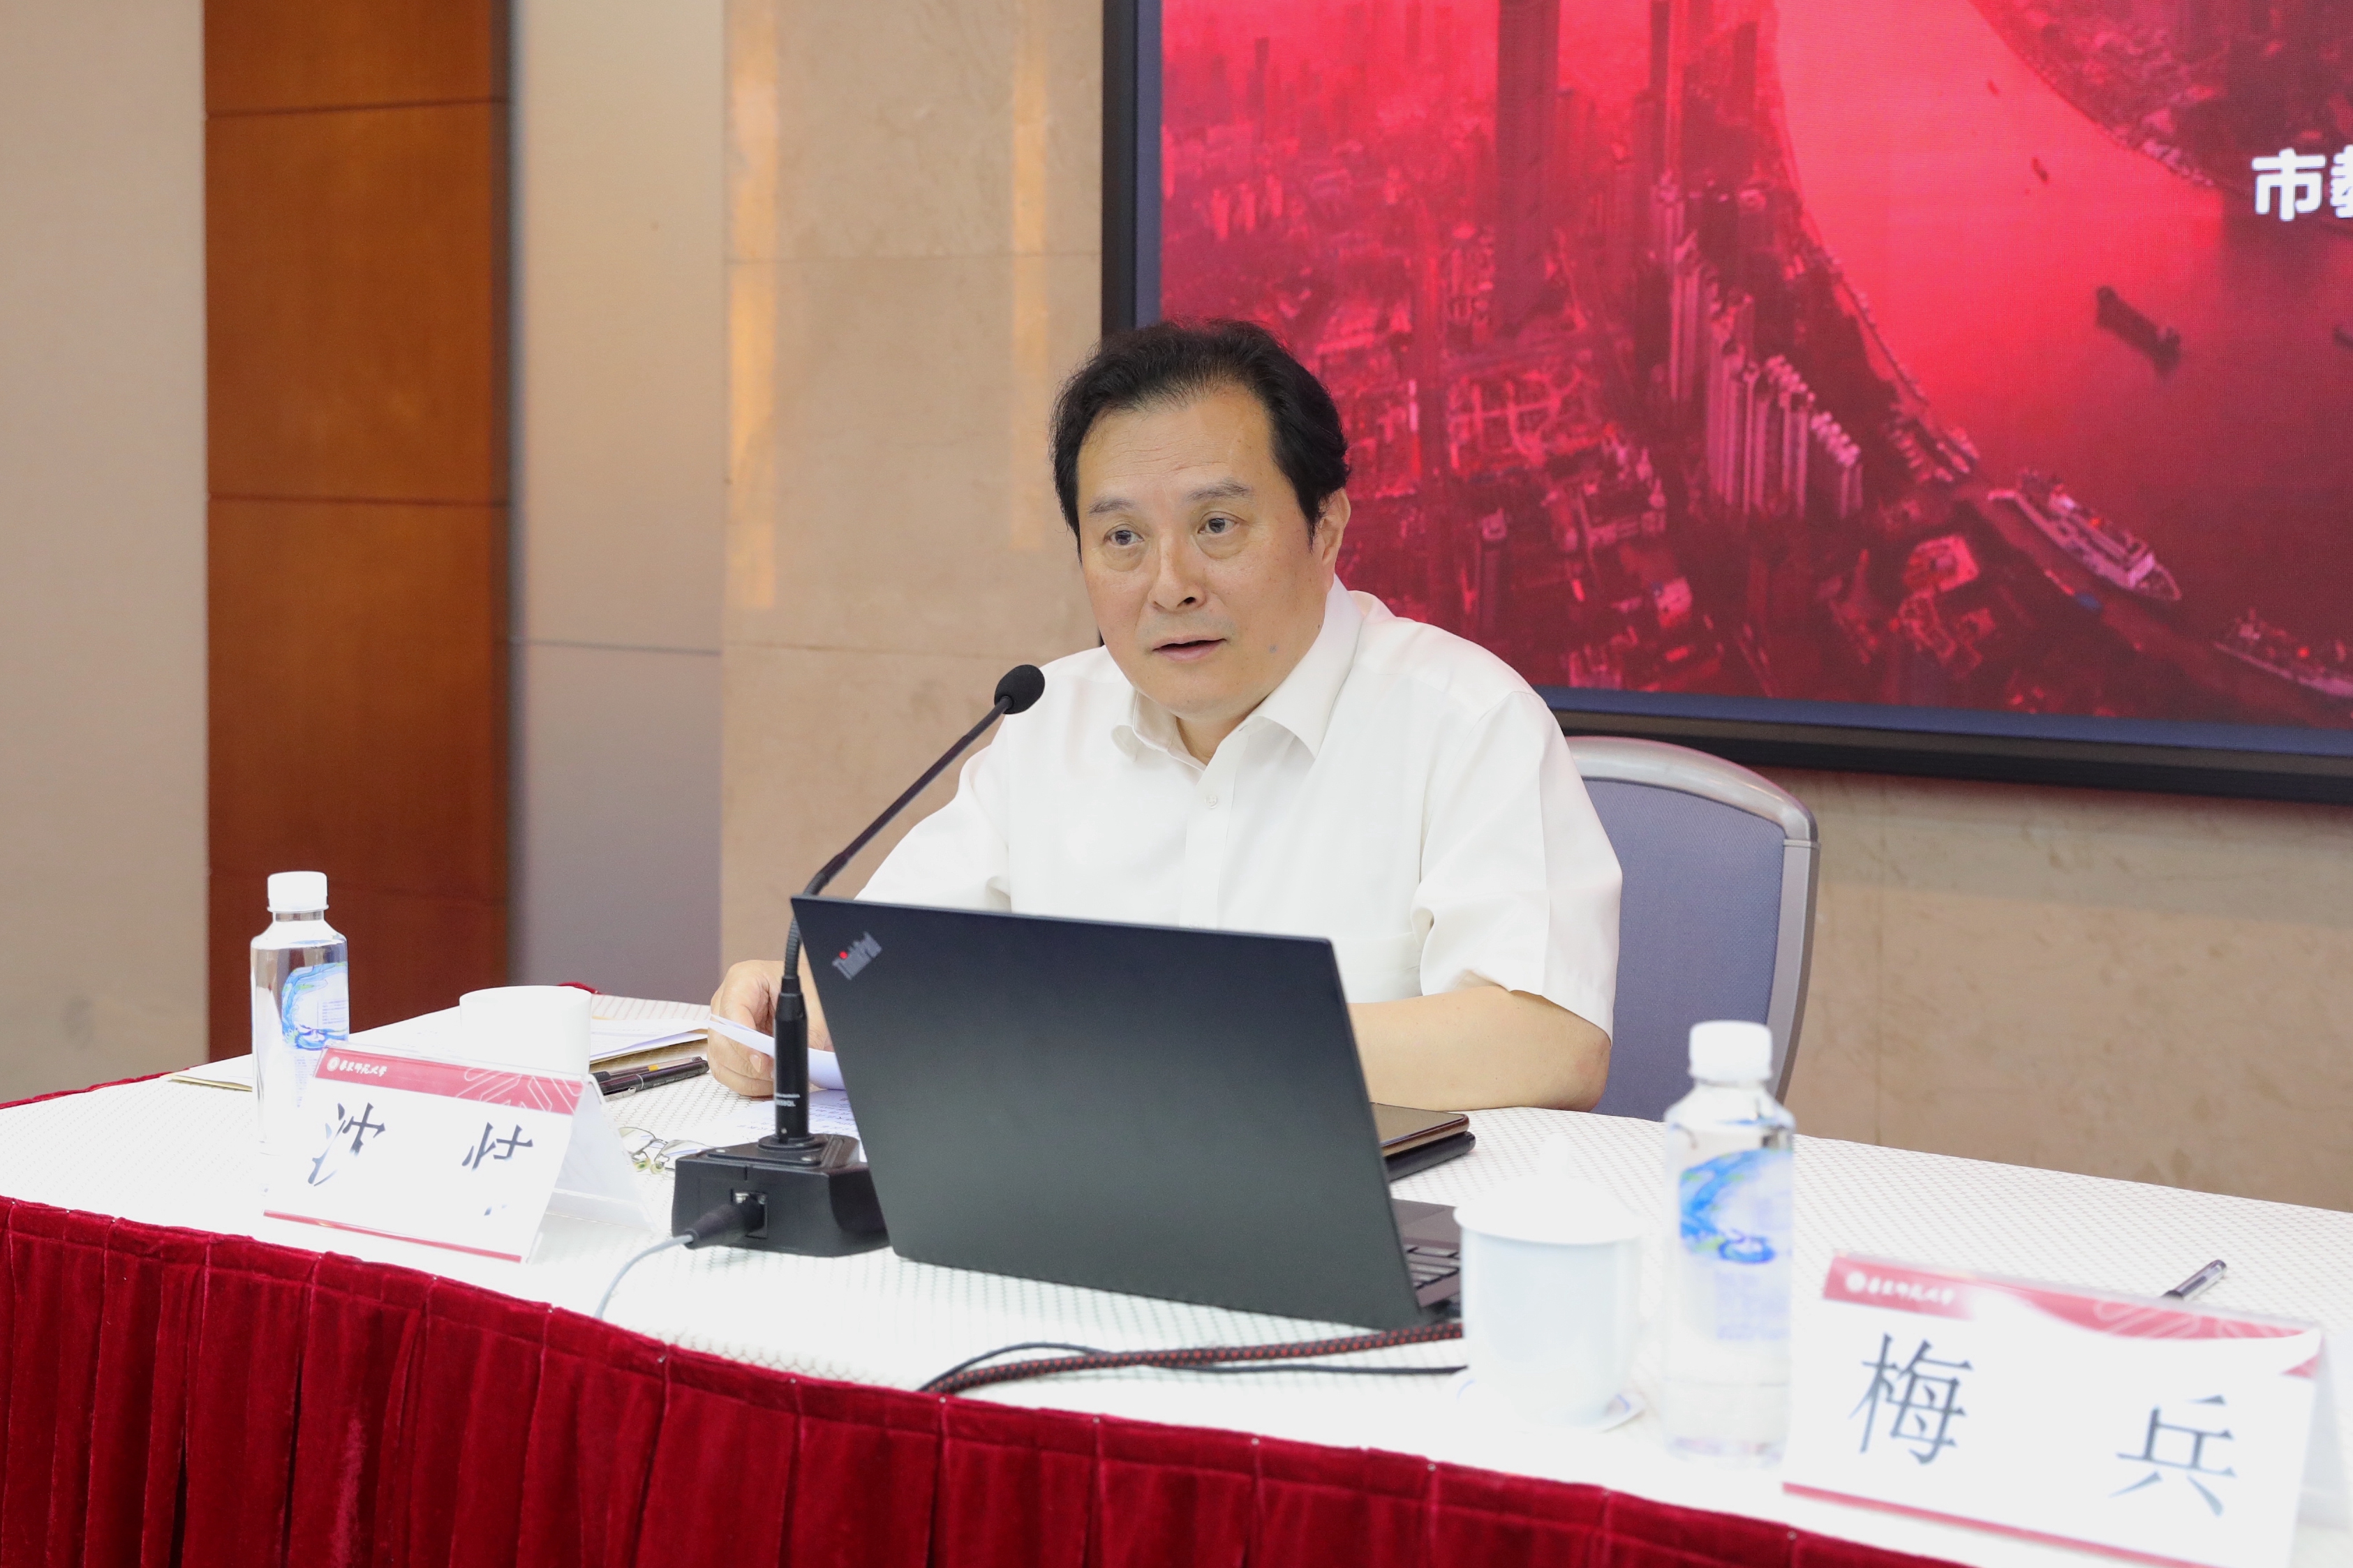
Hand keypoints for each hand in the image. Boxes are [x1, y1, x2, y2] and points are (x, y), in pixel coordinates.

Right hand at [705, 954, 837, 1098]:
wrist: (807, 989)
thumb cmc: (806, 989)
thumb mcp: (814, 1007)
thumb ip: (809, 1034)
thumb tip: (800, 1063)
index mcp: (743, 980)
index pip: (732, 1014)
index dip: (745, 1043)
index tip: (763, 1062)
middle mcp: (726, 1001)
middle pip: (722, 1042)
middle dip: (748, 1065)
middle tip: (775, 1074)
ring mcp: (723, 1024)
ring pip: (720, 1060)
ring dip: (747, 1077)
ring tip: (775, 1081)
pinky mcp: (726, 1045)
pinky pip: (726, 1071)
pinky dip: (745, 1083)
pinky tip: (766, 1083)